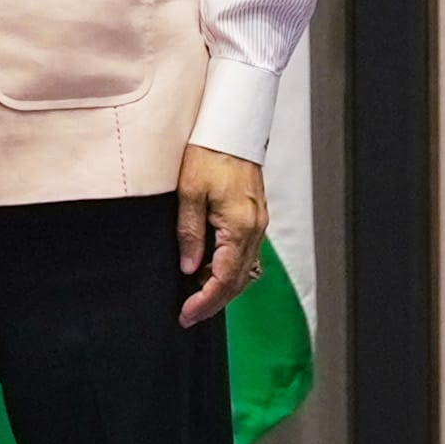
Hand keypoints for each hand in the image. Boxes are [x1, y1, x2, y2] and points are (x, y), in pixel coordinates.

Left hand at [174, 144, 266, 328]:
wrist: (231, 127)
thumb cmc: (209, 154)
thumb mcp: (189, 193)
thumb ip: (190, 233)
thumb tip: (190, 268)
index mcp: (240, 227)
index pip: (225, 279)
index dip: (205, 302)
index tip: (186, 315)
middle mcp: (255, 230)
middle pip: (238, 281)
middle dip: (213, 302)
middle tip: (188, 315)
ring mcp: (258, 224)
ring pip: (244, 269)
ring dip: (222, 286)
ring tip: (194, 295)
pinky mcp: (254, 216)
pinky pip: (245, 253)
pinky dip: (229, 268)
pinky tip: (209, 268)